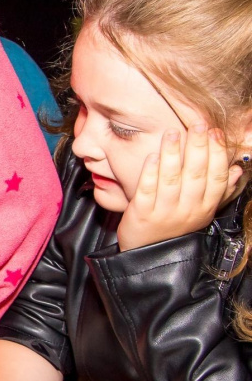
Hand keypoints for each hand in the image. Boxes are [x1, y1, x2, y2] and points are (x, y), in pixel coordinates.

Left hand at [117, 125, 240, 250]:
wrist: (147, 256)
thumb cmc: (174, 228)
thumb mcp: (201, 211)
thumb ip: (219, 191)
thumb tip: (238, 169)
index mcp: (205, 208)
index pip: (216, 178)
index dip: (217, 154)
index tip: (217, 132)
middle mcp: (188, 210)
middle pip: (196, 175)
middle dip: (198, 148)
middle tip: (198, 124)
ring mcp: (164, 212)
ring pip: (171, 180)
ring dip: (172, 154)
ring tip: (173, 132)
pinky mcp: (142, 214)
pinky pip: (147, 190)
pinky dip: (150, 172)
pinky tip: (152, 155)